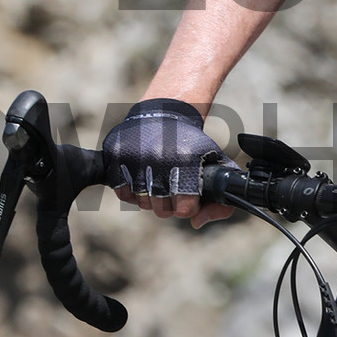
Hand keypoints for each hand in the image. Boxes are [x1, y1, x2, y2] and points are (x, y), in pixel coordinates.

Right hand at [102, 98, 228, 225]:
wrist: (163, 114)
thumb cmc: (191, 145)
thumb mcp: (215, 165)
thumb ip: (220, 202)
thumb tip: (196, 222)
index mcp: (186, 162)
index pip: (184, 209)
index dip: (188, 206)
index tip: (188, 197)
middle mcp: (158, 159)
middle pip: (162, 211)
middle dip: (169, 204)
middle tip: (172, 188)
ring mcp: (134, 157)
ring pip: (142, 203)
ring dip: (151, 197)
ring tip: (157, 178)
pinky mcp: (116, 155)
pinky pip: (123, 193)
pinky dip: (132, 190)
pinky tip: (142, 176)